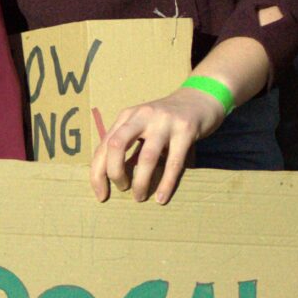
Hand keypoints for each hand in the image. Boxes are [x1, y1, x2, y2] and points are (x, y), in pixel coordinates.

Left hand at [90, 86, 228, 204]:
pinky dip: (166, 183)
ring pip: (147, 157)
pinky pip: (174, 163)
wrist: (200, 98)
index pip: (104, 145)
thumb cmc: (166, 119)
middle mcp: (142, 116)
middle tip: (122, 189)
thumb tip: (110, 176)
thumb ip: (127, 142)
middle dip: (114, 172)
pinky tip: (161, 198)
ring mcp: (164, 122)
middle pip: (117, 145)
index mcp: (127, 116)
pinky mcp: (186, 131)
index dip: (97, 173)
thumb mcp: (142, 124)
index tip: (100, 195)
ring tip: (139, 197)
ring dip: (140, 182)